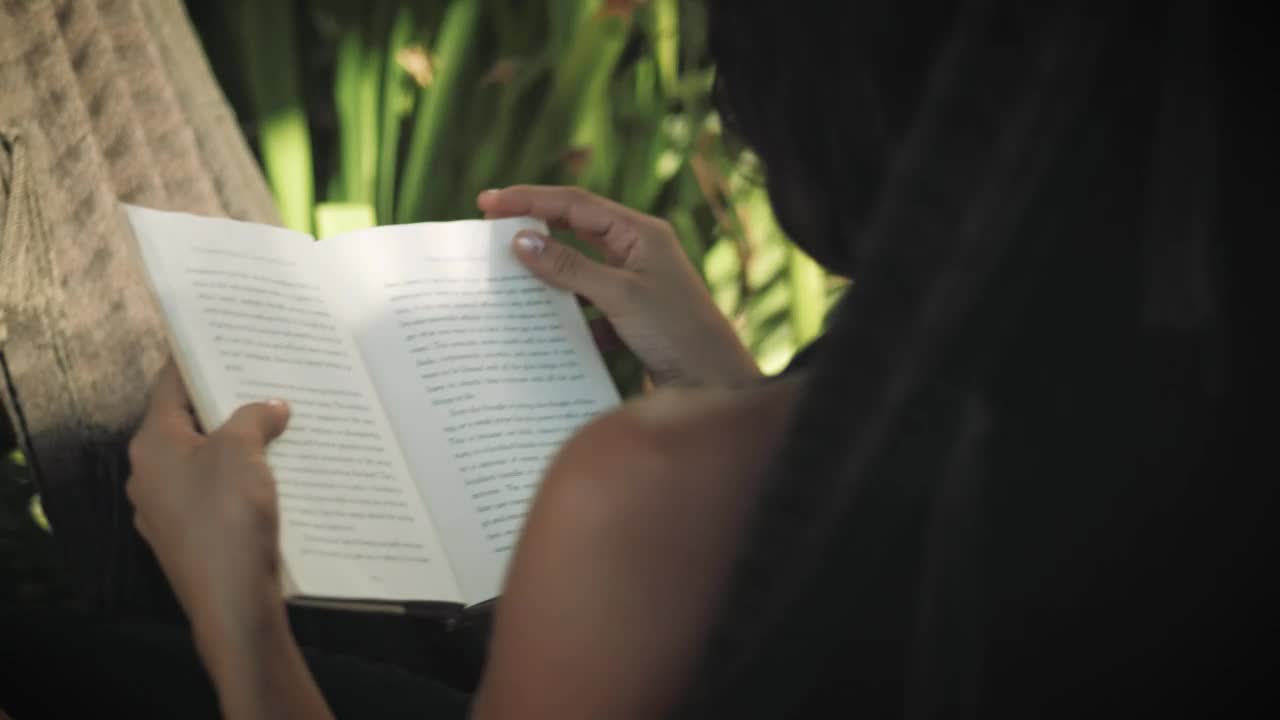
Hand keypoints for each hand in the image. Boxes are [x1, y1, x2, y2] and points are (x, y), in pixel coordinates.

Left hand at [126, 362, 289, 650]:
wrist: (232, 604)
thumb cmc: (227, 518)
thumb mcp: (242, 452)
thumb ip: (253, 418)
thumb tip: (270, 407)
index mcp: (153, 444)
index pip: (171, 384)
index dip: (198, 357)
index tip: (228, 337)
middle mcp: (151, 474)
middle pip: (191, 422)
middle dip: (231, 403)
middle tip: (270, 378)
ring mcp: (170, 509)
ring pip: (208, 460)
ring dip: (242, 443)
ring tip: (284, 424)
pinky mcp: (193, 537)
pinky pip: (218, 494)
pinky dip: (245, 479)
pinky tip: (280, 475)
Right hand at [478, 186, 760, 387]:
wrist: (715, 387)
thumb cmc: (678, 333)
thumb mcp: (620, 296)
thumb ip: (570, 267)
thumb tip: (520, 241)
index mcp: (641, 233)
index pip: (575, 204)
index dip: (529, 200)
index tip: (487, 203)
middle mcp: (638, 253)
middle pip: (575, 231)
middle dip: (533, 231)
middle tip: (487, 234)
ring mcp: (634, 286)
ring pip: (578, 271)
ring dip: (546, 276)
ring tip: (505, 279)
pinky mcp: (630, 319)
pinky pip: (586, 307)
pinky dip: (564, 315)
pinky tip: (539, 328)